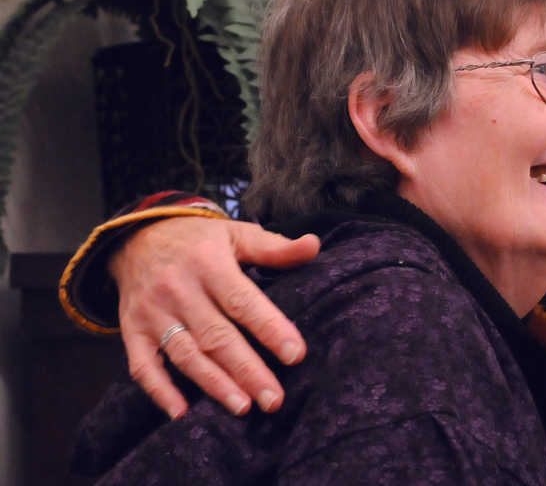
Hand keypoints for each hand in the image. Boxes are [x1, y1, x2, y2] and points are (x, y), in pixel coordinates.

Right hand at [110, 217, 320, 418]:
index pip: (243, 302)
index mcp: (208, 263)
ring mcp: (152, 312)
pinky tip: (182, 412)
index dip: (270, 329)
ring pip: (186, 355)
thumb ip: (274, 247)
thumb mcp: (236, 233)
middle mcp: (178, 289)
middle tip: (275, 398)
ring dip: (214, 384)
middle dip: (247, 370)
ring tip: (244, 407)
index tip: (296, 354)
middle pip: (217, 336)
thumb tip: (313, 246)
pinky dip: (160, 391)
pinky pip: (143, 366)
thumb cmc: (199, 240)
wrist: (136, 236)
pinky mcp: (132, 330)